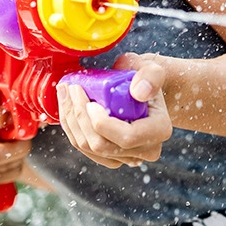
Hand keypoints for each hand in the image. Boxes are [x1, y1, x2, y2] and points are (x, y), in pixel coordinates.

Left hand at [56, 55, 172, 168]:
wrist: (142, 88)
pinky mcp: (110, 156)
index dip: (103, 124)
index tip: (89, 102)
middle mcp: (146, 150)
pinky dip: (72, 127)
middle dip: (80, 118)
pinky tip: (67, 106)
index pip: (126, 137)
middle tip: (70, 89)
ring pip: (89, 148)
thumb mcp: (153, 68)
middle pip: (102, 145)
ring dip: (71, 121)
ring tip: (65, 93)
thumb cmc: (146, 77)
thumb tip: (138, 92)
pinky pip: (85, 148)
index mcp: (159, 130)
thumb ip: (151, 76)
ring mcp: (127, 157)